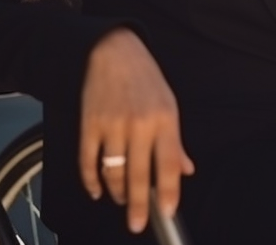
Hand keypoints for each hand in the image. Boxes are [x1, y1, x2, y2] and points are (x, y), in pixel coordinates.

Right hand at [79, 27, 195, 233]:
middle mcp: (139, 124)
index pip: (168, 164)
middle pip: (138, 175)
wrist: (112, 51)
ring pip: (112, 172)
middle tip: (138, 224)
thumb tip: (187, 169)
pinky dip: (90, 181)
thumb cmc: (145, 79)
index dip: (167, 192)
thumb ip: (176, 141)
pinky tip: (97, 190)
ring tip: (120, 200)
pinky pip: (87, 161)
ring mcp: (112, 125)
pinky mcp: (89, 124)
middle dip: (138, 206)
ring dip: (116, 193)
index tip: (167, 212)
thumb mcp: (169, 105)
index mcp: (165, 119)